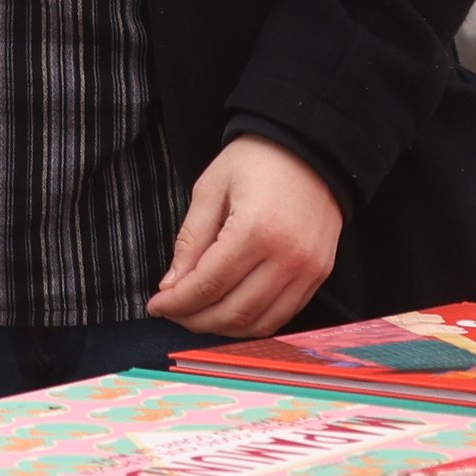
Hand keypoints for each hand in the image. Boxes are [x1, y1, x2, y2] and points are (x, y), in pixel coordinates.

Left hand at [146, 131, 345, 336]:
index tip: (156, 305)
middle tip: (173, 312)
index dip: (177, 303)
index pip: (208, 285)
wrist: (311, 148)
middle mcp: (287, 257)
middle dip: (195, 320)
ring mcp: (308, 270)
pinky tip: (230, 311)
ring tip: (198, 314)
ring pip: (259, 322)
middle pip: (233, 311)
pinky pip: (284, 315)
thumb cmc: (256, 161)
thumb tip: (171, 286)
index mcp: (256, 230)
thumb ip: (190, 240)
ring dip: (223, 327)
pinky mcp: (319, 275)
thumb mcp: (210, 189)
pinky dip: (253, 323)